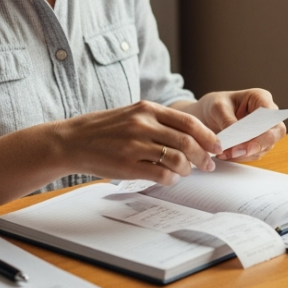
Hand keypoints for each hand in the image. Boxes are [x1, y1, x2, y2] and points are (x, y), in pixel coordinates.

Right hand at [54, 101, 219, 184]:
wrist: (72, 141)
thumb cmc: (104, 130)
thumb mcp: (132, 114)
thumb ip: (158, 122)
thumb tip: (190, 136)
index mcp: (147, 109)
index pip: (188, 122)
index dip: (207, 136)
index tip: (216, 146)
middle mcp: (143, 124)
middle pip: (186, 141)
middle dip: (203, 155)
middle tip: (208, 164)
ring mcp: (135, 145)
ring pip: (176, 159)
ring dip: (187, 169)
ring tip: (185, 171)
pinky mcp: (128, 165)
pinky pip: (160, 175)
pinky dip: (171, 179)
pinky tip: (169, 178)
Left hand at [176, 89, 285, 161]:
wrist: (209, 114)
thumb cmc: (216, 105)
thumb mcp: (217, 108)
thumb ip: (228, 121)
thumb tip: (236, 138)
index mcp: (260, 98)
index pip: (272, 116)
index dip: (265, 131)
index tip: (249, 144)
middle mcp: (266, 115)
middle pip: (274, 134)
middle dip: (255, 146)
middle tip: (235, 152)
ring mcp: (264, 130)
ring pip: (264, 147)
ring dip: (244, 154)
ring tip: (223, 153)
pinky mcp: (257, 143)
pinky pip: (253, 154)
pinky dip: (239, 157)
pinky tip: (225, 155)